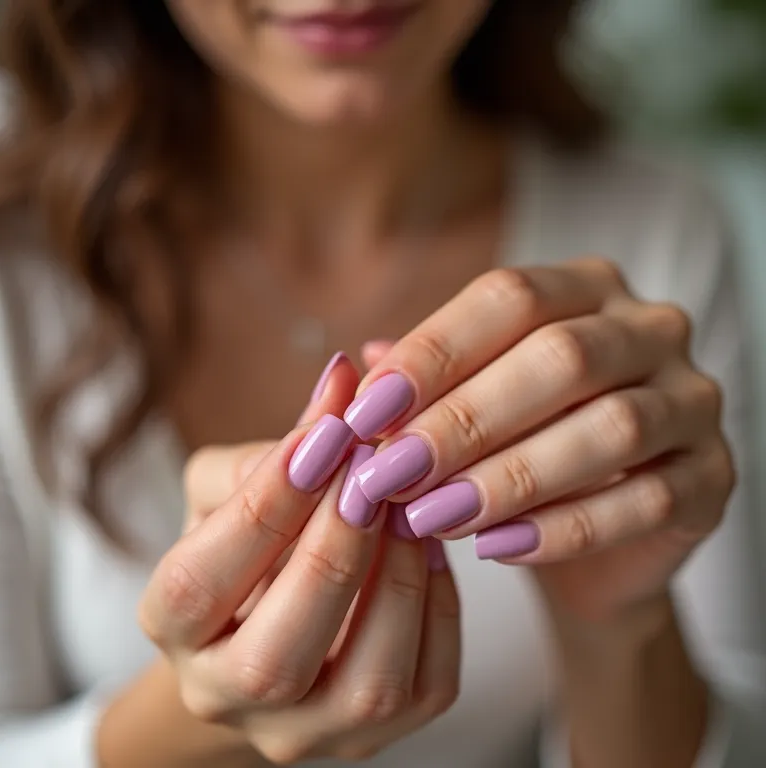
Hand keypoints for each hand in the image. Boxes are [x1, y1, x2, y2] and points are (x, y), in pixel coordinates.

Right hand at [139, 360, 459, 764]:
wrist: (268, 626)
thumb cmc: (248, 547)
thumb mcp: (233, 490)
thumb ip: (280, 442)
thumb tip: (345, 378)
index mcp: (175, 631)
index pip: (199, 583)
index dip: (265, 505)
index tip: (325, 435)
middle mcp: (227, 698)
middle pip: (274, 656)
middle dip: (333, 548)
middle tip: (375, 467)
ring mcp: (304, 730)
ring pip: (365, 684)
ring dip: (398, 577)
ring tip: (411, 501)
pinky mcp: (375, 735)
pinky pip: (426, 682)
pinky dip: (438, 603)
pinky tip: (432, 544)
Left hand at [347, 259, 734, 621]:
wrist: (595, 531)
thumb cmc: (519, 443)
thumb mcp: (472, 398)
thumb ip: (428, 380)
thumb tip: (359, 370)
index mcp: (586, 287)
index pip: (509, 297)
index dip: (433, 351)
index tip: (365, 410)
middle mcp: (650, 328)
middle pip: (560, 358)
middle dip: (463, 420)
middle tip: (391, 473)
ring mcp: (694, 399)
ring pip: (609, 428)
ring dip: (508, 477)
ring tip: (432, 516)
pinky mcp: (715, 475)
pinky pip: (648, 500)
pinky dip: (565, 528)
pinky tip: (497, 547)